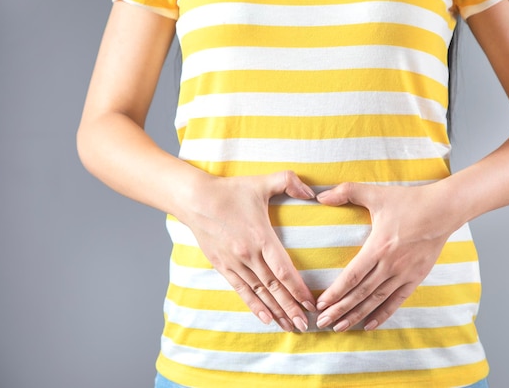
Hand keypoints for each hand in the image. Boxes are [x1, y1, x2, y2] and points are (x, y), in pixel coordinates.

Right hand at [180, 170, 316, 331]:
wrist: (195, 199)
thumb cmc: (231, 191)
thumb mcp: (262, 182)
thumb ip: (290, 182)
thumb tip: (313, 192)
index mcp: (262, 238)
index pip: (284, 271)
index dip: (298, 289)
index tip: (311, 303)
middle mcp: (249, 256)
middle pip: (274, 288)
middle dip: (291, 308)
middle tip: (305, 325)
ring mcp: (235, 264)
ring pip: (260, 293)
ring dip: (276, 311)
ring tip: (290, 327)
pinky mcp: (223, 267)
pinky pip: (242, 291)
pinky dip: (254, 306)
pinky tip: (266, 319)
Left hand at [314, 182, 460, 331]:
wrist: (444, 210)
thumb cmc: (409, 201)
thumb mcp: (376, 193)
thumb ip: (346, 192)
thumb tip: (319, 196)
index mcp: (379, 246)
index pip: (352, 276)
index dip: (335, 293)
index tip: (320, 304)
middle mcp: (390, 265)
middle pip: (360, 293)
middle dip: (339, 310)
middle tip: (322, 323)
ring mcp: (404, 273)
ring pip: (376, 300)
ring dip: (357, 315)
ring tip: (339, 327)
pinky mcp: (416, 277)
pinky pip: (396, 301)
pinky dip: (382, 314)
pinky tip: (369, 325)